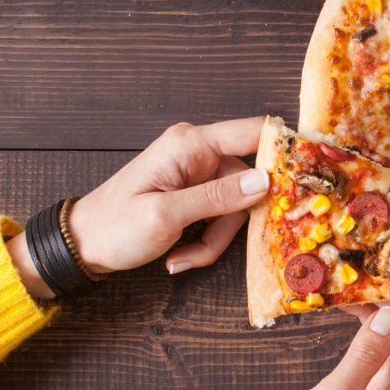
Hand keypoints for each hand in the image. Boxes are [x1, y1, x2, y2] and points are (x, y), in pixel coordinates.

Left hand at [6, 118, 269, 297]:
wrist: (80, 245)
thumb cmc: (114, 226)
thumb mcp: (166, 216)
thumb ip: (217, 198)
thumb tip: (264, 181)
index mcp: (190, 144)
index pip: (253, 132)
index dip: (285, 150)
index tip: (309, 176)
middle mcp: (198, 152)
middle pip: (250, 179)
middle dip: (238, 218)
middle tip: (222, 243)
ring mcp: (197, 173)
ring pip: (237, 204)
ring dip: (217, 238)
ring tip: (184, 257)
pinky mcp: (195, 194)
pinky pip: (221, 215)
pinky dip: (207, 240)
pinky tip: (179, 256)